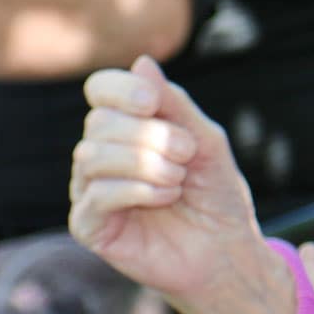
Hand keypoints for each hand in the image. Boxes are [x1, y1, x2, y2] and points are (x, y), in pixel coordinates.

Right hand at [70, 57, 292, 313]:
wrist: (226, 252)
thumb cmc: (215, 195)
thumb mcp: (204, 140)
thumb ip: (173, 104)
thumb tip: (142, 62)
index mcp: (124, 127)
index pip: (99, 90)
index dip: (121, 90)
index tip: (152, 103)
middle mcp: (99, 154)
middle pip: (100, 122)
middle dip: (150, 135)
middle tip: (186, 155)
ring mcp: (88, 190)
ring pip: (92, 155)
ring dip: (146, 162)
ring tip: (177, 180)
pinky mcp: (88, 226)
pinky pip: (97, 193)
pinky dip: (138, 190)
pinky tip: (165, 198)